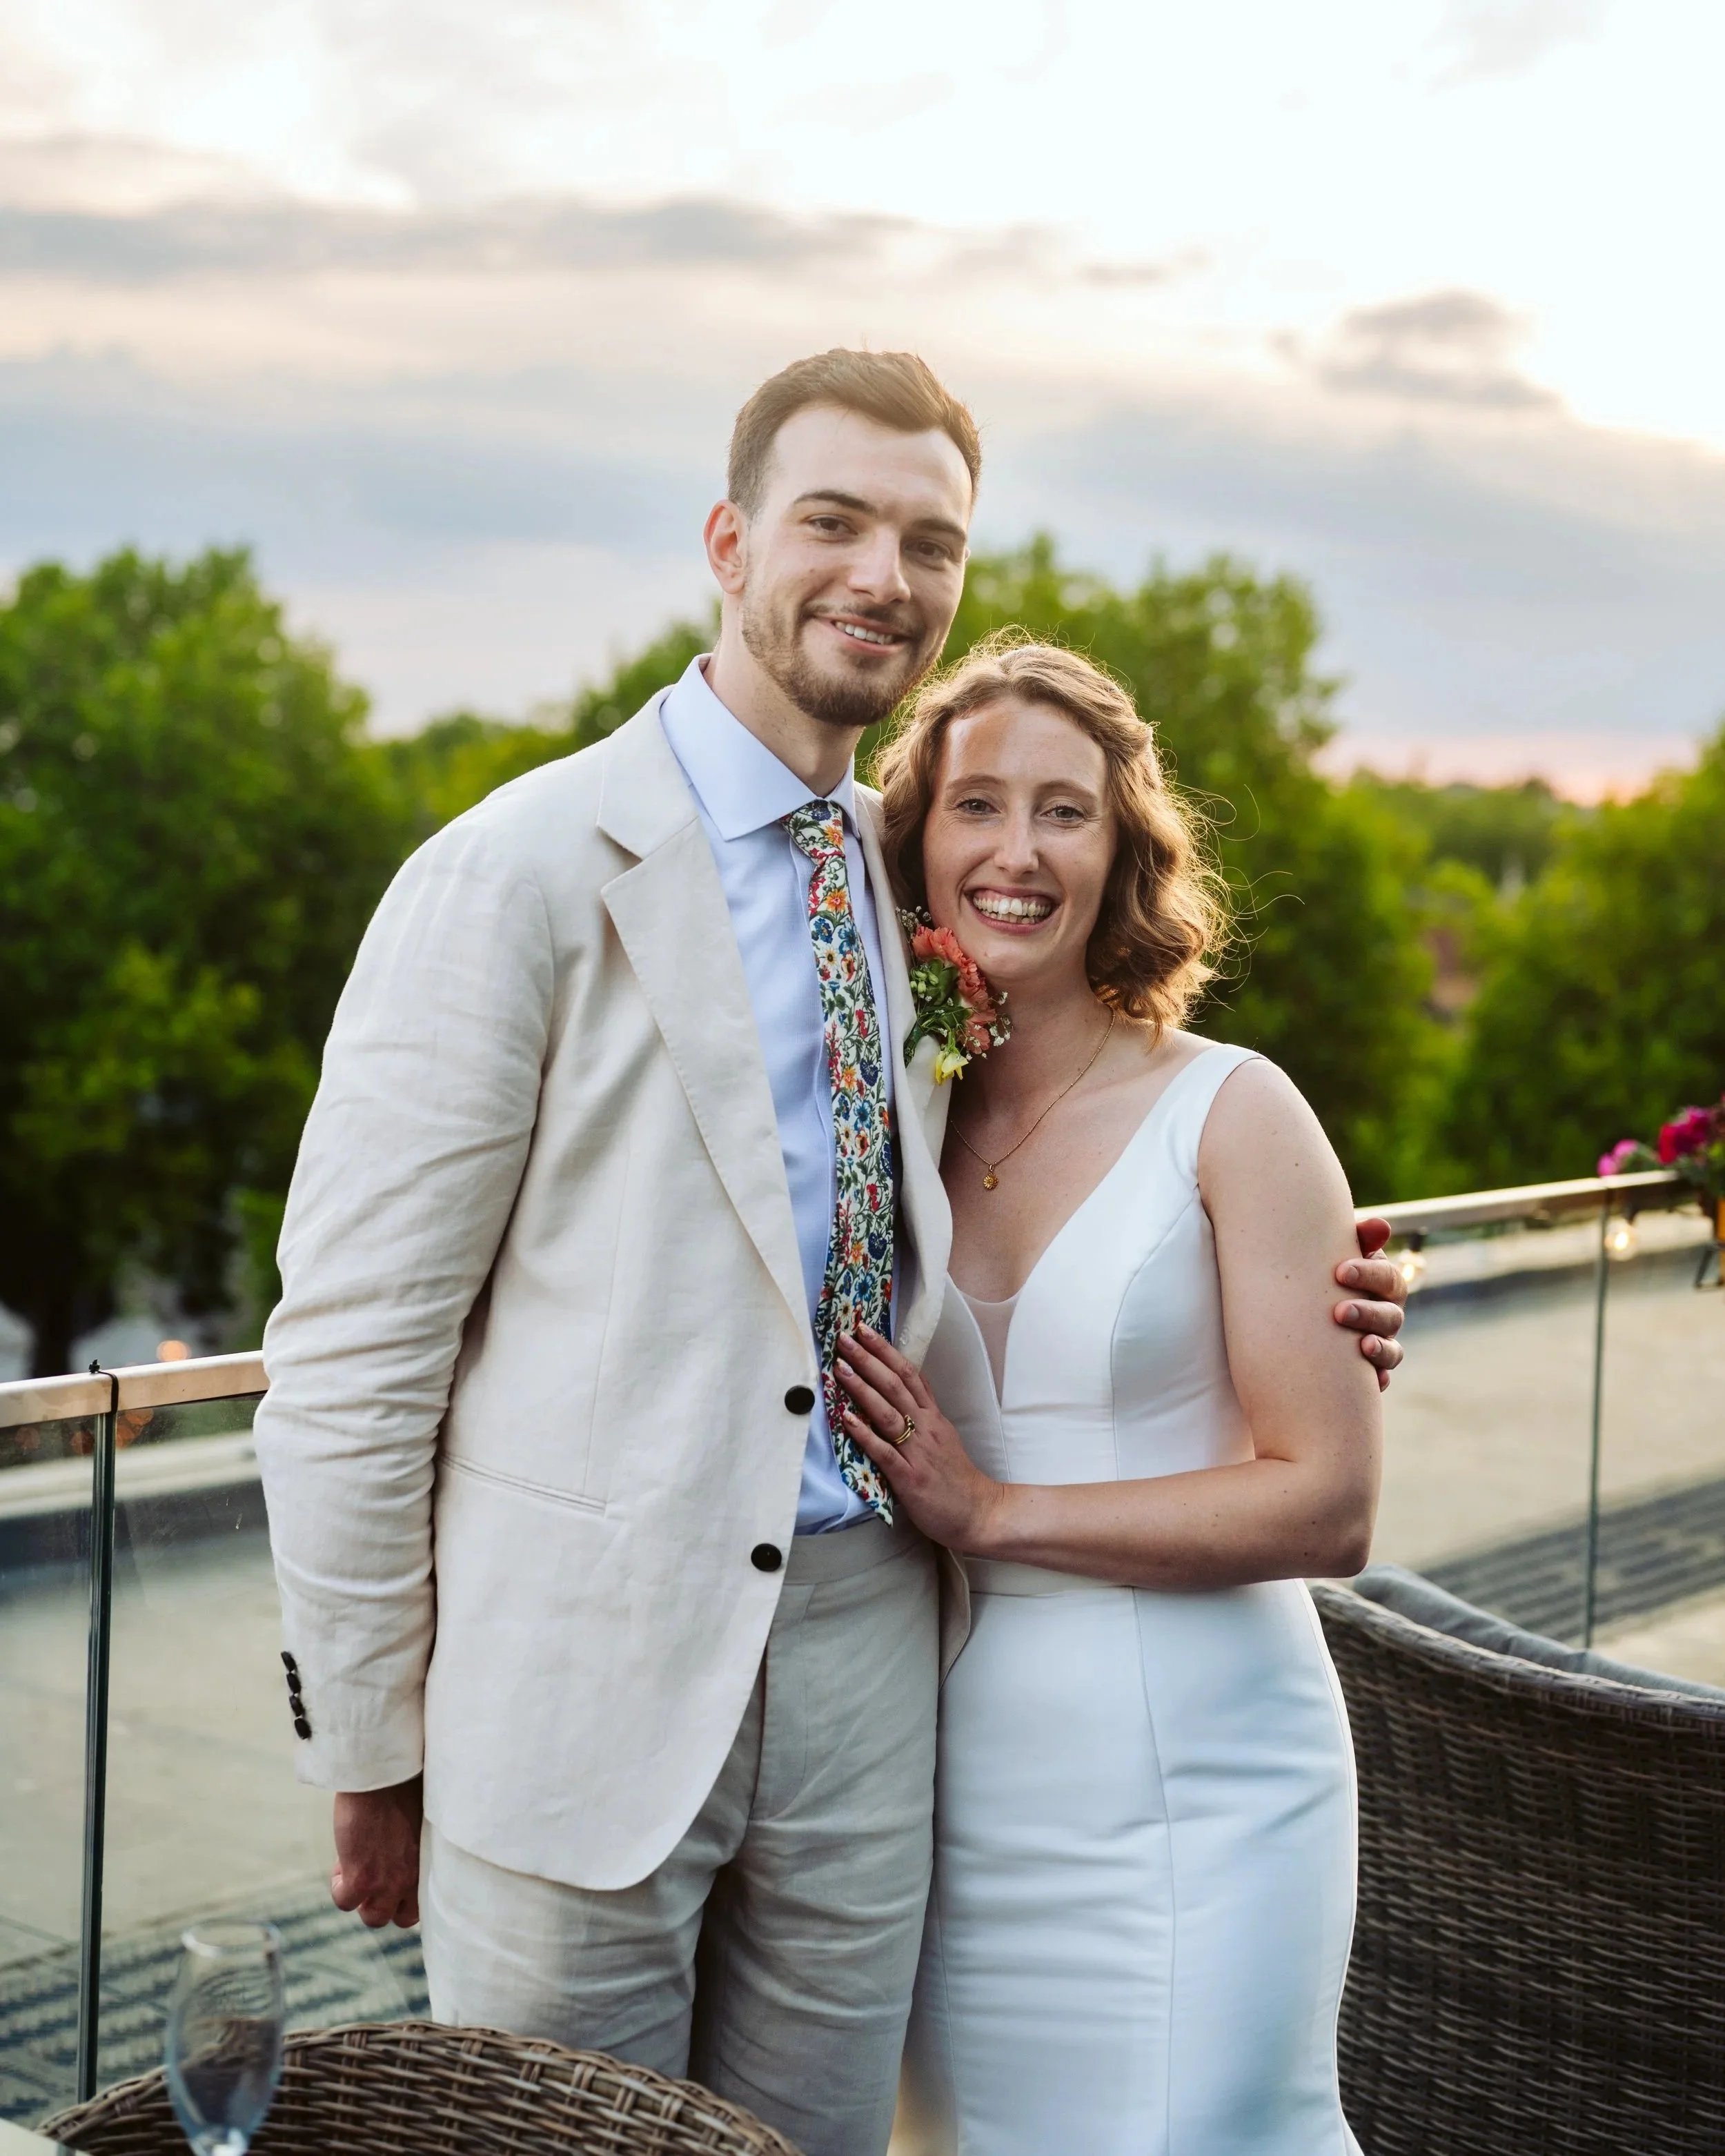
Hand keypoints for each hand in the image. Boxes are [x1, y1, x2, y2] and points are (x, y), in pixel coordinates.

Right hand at [332, 1776, 422, 1928]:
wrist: (383, 1773)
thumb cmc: (404, 1785)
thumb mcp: (420, 1822)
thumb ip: (416, 1847)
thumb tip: (403, 1853)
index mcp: (432, 1863)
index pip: (427, 1901)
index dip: (409, 1894)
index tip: (396, 1880)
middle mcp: (413, 1878)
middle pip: (403, 1918)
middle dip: (388, 1902)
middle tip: (374, 1878)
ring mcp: (387, 1882)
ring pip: (373, 1917)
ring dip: (363, 1899)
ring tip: (355, 1870)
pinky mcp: (361, 1878)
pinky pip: (344, 1901)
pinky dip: (338, 1887)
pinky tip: (340, 1863)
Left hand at [836, 1327, 1005, 1553]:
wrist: (979, 1512)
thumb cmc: (956, 1479)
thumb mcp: (942, 1438)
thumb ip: (921, 1418)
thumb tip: (893, 1398)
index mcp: (933, 1417)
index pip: (909, 1374)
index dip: (886, 1351)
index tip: (866, 1330)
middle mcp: (926, 1427)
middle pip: (895, 1384)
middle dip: (869, 1359)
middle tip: (846, 1337)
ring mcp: (918, 1451)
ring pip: (887, 1411)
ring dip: (862, 1387)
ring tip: (841, 1367)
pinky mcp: (910, 1477)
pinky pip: (884, 1451)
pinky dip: (864, 1434)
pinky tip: (847, 1419)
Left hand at [1335, 1216, 1405, 1391]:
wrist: (1297, 1310)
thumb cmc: (1318, 1275)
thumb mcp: (1330, 1254)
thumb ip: (1354, 1239)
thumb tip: (1379, 1227)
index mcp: (1380, 1285)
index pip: (1387, 1278)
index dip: (1369, 1275)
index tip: (1340, 1272)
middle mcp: (1385, 1315)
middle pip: (1391, 1316)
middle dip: (1368, 1313)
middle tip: (1339, 1312)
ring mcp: (1379, 1344)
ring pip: (1392, 1350)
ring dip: (1380, 1348)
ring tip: (1363, 1346)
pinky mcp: (1367, 1373)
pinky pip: (1380, 1379)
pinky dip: (1378, 1380)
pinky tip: (1373, 1382)